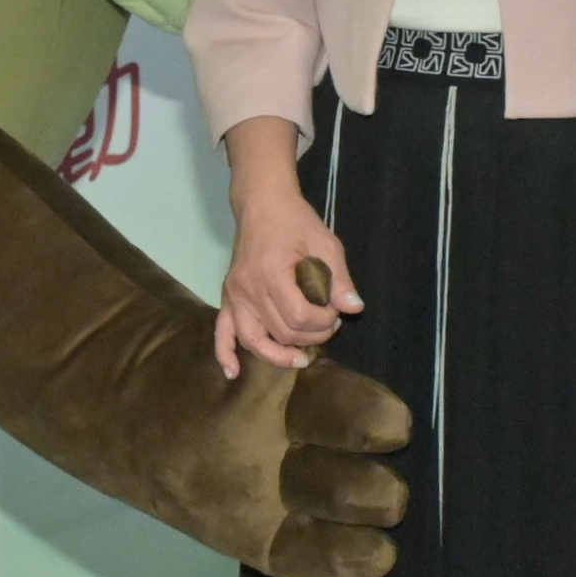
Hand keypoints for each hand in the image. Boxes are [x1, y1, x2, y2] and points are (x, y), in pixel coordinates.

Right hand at [213, 175, 361, 379]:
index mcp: (272, 274)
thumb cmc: (296, 222)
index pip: (299, 317)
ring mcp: (235, 295)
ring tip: (300, 358)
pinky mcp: (229, 297)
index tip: (336, 311)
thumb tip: (354, 308)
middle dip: (312, 335)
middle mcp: (248, 289)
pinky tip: (233, 372)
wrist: (263, 204)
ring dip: (278, 355)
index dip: (324, 321)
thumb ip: (339, 279)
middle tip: (328, 323)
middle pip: (281, 332)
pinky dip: (225, 353)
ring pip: (253, 339)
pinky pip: (221, 331)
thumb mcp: (326, 244)